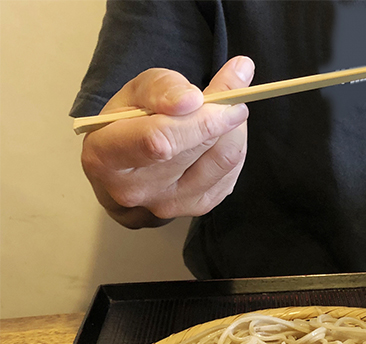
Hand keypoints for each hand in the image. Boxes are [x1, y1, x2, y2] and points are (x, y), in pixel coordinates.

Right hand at [80, 56, 254, 227]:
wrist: (128, 167)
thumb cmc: (128, 123)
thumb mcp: (134, 92)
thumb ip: (162, 87)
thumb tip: (193, 99)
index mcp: (106, 157)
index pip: (160, 141)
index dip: (199, 120)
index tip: (228, 101)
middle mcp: (135, 190)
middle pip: (198, 147)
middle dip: (223, 114)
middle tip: (232, 95)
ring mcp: (167, 205)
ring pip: (223, 159)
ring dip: (233, 129)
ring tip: (223, 114)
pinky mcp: (195, 208)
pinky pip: (231, 172)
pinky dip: (232, 148)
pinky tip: (219, 138)